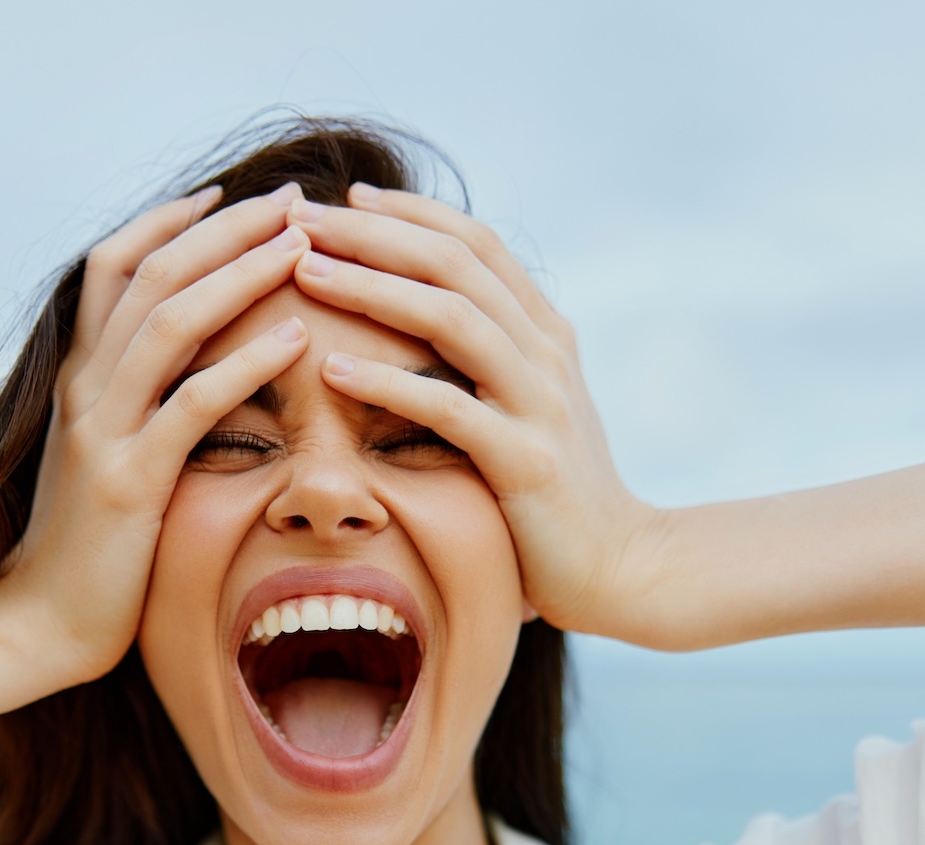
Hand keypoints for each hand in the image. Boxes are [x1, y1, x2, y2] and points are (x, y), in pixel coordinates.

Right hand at [6, 184, 314, 682]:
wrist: (34, 626)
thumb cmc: (84, 551)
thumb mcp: (103, 460)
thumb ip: (133, 408)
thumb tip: (185, 374)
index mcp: (79, 378)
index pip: (116, 265)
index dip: (170, 221)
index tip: (230, 193)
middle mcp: (85, 389)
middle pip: (152, 272)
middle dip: (226, 227)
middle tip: (292, 200)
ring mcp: (103, 431)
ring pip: (170, 320)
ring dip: (242, 272)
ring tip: (302, 244)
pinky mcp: (128, 483)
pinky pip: (193, 405)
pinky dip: (247, 363)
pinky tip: (297, 338)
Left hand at [284, 187, 656, 639]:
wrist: (624, 567)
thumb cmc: (559, 495)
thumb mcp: (532, 409)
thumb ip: (493, 362)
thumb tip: (427, 321)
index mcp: (546, 333)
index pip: (474, 244)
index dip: (409, 213)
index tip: (344, 198)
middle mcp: (546, 353)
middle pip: (454, 264)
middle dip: (372, 233)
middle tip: (300, 217)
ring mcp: (539, 404)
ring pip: (451, 317)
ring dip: (371, 287)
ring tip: (305, 271)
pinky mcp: (525, 463)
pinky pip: (448, 409)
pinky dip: (388, 383)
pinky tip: (332, 368)